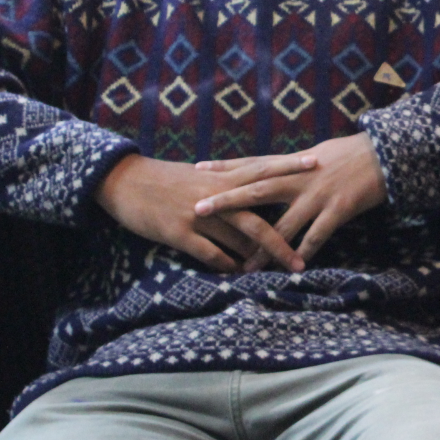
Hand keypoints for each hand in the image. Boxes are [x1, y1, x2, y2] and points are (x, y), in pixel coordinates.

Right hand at [96, 154, 302, 272]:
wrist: (123, 180)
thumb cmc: (163, 178)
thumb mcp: (198, 176)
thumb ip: (225, 183)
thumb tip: (249, 190)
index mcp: (221, 176)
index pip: (262, 169)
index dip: (289, 166)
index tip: (317, 163)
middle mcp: (216, 194)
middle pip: (260, 213)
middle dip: (285, 235)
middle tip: (305, 256)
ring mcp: (199, 214)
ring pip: (241, 236)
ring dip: (262, 257)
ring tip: (281, 272)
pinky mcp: (180, 232)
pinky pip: (210, 253)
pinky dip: (226, 266)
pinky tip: (238, 275)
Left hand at [191, 133, 387, 270]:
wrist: (386, 154)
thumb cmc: (351, 153)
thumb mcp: (317, 154)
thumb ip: (294, 166)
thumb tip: (274, 171)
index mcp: (294, 164)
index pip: (253, 163)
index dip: (226, 167)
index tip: (199, 169)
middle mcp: (300, 178)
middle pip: (256, 190)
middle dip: (227, 201)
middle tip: (199, 210)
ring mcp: (318, 195)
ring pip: (284, 224)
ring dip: (263, 247)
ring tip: (245, 266)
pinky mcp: (338, 209)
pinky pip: (318, 234)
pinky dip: (306, 250)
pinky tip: (295, 266)